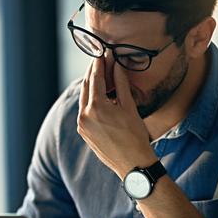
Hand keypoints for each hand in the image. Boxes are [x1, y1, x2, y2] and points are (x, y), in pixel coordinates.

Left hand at [77, 57, 156, 178]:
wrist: (133, 164)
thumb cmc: (135, 136)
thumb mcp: (130, 107)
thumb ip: (121, 84)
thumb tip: (116, 65)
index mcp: (96, 107)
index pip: (95, 78)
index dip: (99, 64)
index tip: (103, 53)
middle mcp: (84, 115)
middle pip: (86, 86)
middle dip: (93, 73)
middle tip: (100, 61)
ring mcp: (82, 125)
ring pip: (84, 99)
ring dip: (91, 86)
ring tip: (100, 76)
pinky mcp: (84, 133)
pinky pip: (84, 111)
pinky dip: (90, 101)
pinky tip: (99, 96)